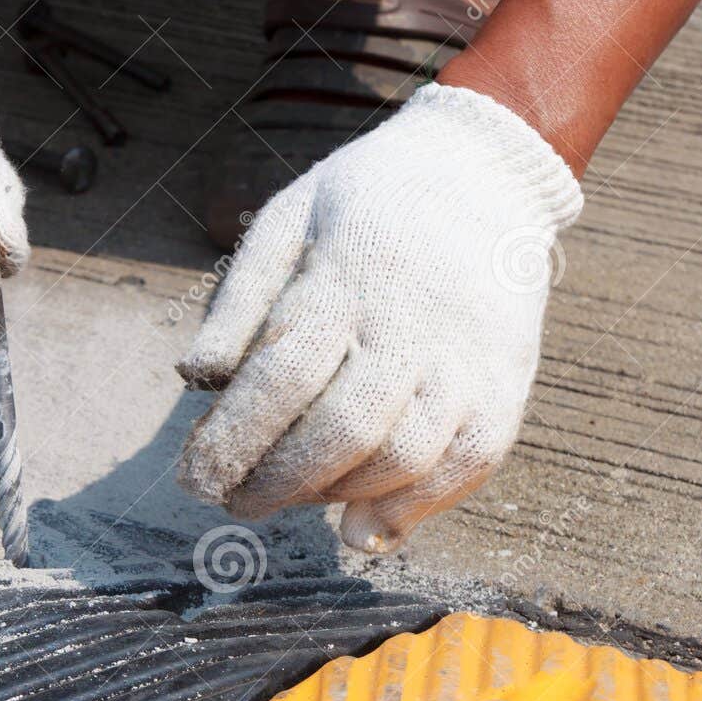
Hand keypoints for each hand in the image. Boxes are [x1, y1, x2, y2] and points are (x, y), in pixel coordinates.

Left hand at [176, 83, 582, 551]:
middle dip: (278, 482)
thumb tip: (197, 378)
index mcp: (350, 276)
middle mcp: (414, 323)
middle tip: (235, 499)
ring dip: (337, 496)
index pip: (283, 376)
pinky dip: (414, 509)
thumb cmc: (369, 199)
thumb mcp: (289, 216)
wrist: (485, 171)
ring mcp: (469, 359)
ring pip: (404, 457)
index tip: (195, 478)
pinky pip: (465, 465)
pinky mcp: (506, 384)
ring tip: (292, 499)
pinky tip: (363, 529)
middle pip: (344, 429)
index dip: (234, 440)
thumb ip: (243, 298)